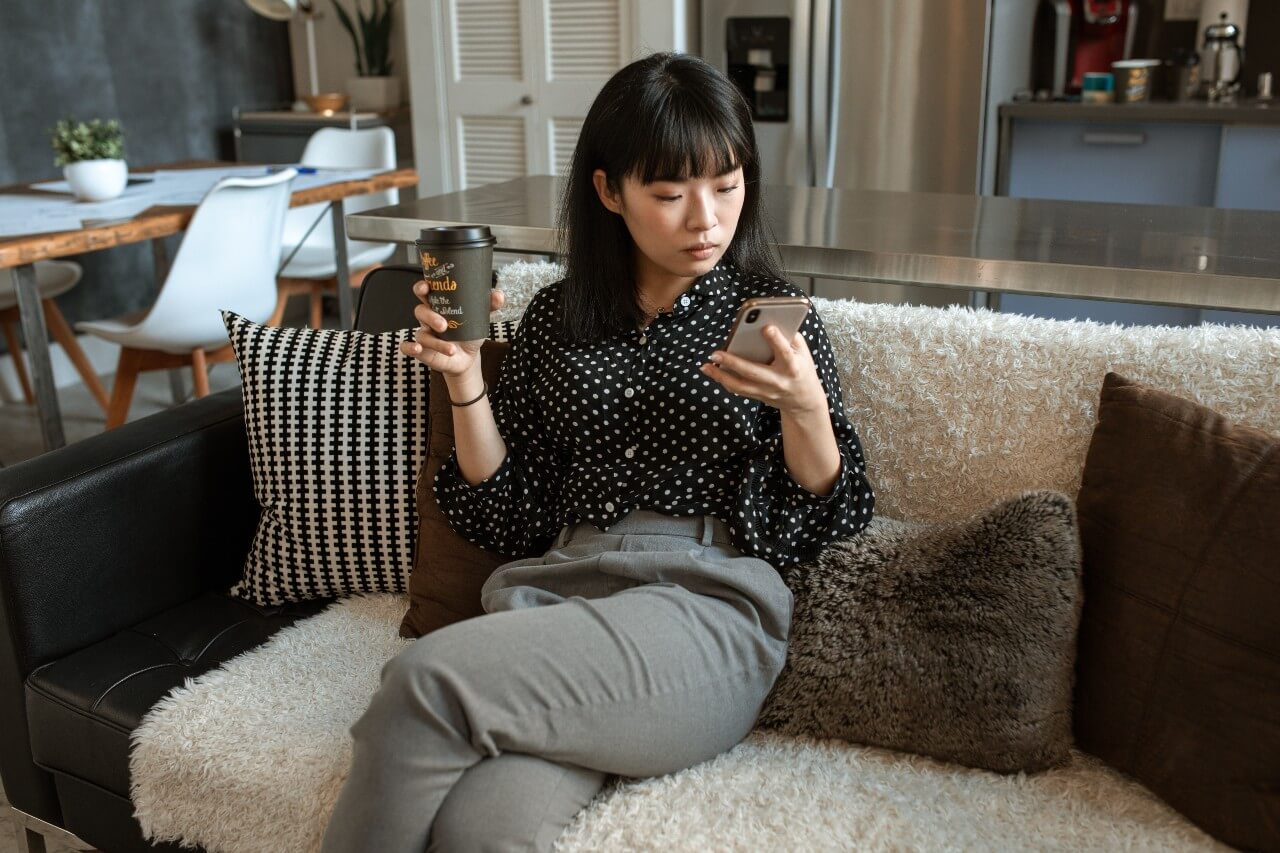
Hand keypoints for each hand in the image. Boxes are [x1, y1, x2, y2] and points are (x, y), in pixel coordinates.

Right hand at [399, 282, 504, 376]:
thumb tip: (498, 295)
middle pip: (420, 310)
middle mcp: (428, 318)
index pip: (425, 292)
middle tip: (444, 325)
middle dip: (430, 316)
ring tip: (451, 348)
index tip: (426, 287)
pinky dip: (409, 348)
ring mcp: (424, 334)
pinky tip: (418, 350)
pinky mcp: (422, 350)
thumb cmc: (469, 333)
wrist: (468, 358)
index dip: (422, 287)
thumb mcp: (480, 319)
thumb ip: (488, 306)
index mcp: (439, 306)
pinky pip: (407, 347)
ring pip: (421, 333)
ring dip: (435, 342)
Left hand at [700, 324, 826, 414]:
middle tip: (716, 353)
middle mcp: (778, 381)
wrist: (804, 401)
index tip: (766, 327)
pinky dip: (724, 381)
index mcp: (793, 367)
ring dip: (720, 376)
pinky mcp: (758, 396)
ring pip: (740, 386)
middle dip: (733, 363)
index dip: (776, 340)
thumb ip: (789, 337)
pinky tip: (712, 372)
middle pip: (753, 372)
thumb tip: (768, 321)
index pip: (784, 353)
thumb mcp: (804, 353)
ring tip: (705, 366)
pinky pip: (738, 390)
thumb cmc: (802, 369)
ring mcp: (767, 391)